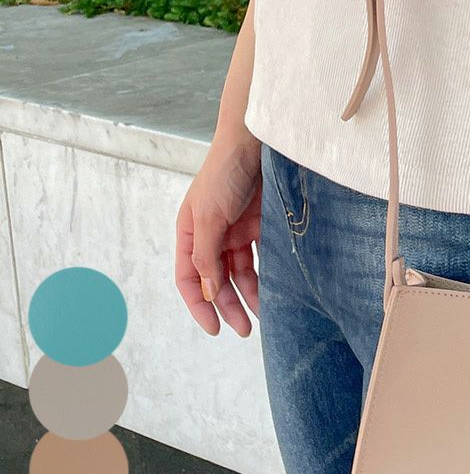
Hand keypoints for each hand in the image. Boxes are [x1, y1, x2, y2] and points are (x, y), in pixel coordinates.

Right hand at [175, 132, 261, 336]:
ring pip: (241, 273)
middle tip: (243, 330)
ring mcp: (237, 232)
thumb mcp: (210, 216)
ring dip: (250, 295)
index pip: (189, 278)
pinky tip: (276, 292)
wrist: (256, 143)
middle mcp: (212, 236)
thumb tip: (207, 291)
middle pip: (217, 280)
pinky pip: (262, 259)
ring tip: (264, 317)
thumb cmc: (225, 173)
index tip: (214, 328)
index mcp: (190, 233)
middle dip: (228, 306)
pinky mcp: (261, 227)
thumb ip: (207, 254)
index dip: (199, 305)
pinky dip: (266, 276)